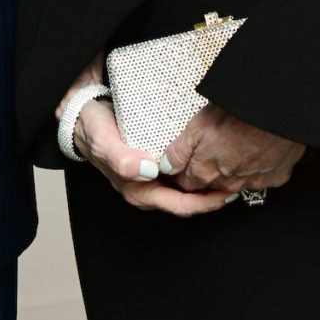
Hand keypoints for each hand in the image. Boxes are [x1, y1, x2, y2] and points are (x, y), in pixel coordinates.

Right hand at [56, 58, 230, 217]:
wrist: (82, 113)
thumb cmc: (92, 129)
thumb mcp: (104, 142)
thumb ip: (122, 159)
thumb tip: (148, 171)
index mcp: (138, 191)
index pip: (180, 206)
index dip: (206, 203)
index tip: (228, 191)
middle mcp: (146, 189)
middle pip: (187, 201)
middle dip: (213, 197)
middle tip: (238, 183)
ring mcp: (149, 178)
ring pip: (184, 190)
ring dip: (207, 186)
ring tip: (229, 174)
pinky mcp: (152, 165)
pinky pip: (179, 175)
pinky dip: (197, 173)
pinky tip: (209, 161)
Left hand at [161, 103, 303, 196]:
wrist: (276, 111)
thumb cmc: (237, 113)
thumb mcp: (197, 125)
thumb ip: (179, 151)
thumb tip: (166, 167)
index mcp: (206, 172)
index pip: (187, 183)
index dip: (183, 172)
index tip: (184, 162)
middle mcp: (228, 183)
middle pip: (210, 185)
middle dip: (207, 172)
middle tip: (210, 149)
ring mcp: (253, 182)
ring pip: (235, 183)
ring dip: (231, 171)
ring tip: (233, 146)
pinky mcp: (274, 178)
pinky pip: (260, 177)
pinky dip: (257, 168)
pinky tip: (256, 150)